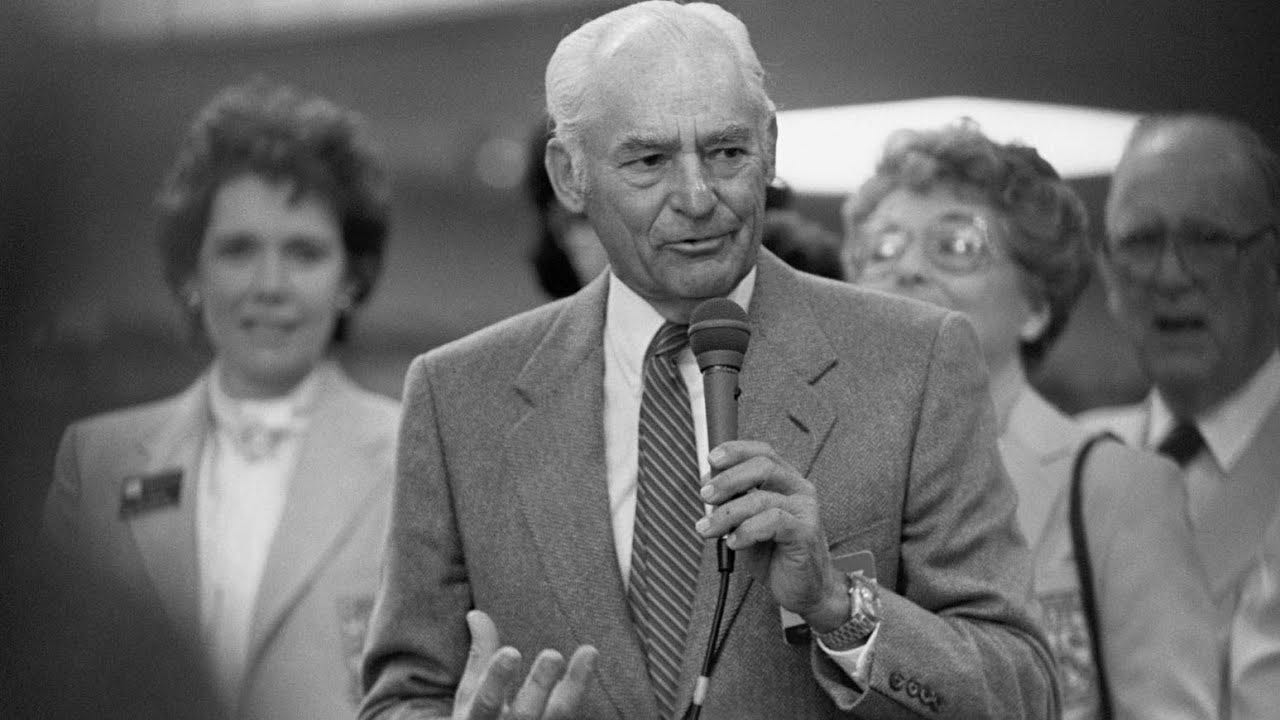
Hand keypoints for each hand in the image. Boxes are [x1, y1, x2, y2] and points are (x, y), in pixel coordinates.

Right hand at [453, 610, 597, 719]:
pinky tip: (590, 664)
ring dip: (575, 685)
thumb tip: (476, 614)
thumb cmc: (481, 719)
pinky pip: (572, 716)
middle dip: (539, 685)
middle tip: (552, 655)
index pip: (487, 701)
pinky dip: (579, 691)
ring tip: (589, 652)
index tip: (511, 652)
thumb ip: (479, 657)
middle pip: (525, 714)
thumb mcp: (472, 695)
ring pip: (560, 716)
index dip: (497, 678)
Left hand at [695, 440, 848, 632]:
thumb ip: (734, 504)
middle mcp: (800, 490)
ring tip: (708, 528)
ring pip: (761, 498)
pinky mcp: (805, 533)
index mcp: (787, 482)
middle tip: (705, 495)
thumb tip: (707, 488)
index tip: (711, 460)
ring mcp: (805, 510)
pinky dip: (746, 530)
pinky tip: (734, 541)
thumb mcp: (747, 523)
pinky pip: (772, 522)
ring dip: (727, 513)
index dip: (736, 451)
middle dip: (728, 479)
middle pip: (763, 467)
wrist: (804, 590)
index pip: (763, 453)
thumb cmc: (775, 554)